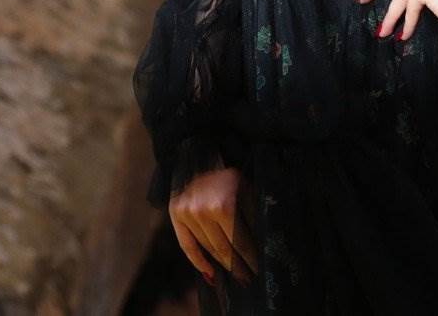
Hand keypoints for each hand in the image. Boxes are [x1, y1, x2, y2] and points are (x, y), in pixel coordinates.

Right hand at [168, 166, 258, 286]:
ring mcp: (187, 213)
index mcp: (223, 205)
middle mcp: (202, 210)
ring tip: (234, 275)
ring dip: (221, 264)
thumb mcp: (247, 190)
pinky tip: (210, 274)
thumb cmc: (229, 176)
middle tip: (248, 280)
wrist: (201, 157)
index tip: (258, 270)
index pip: (240, 241)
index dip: (250, 258)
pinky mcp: (175, 214)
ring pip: (207, 248)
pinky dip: (199, 262)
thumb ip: (252, 215)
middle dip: (238, 266)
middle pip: (223, 248)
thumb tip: (262, 244)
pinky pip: (187, 246)